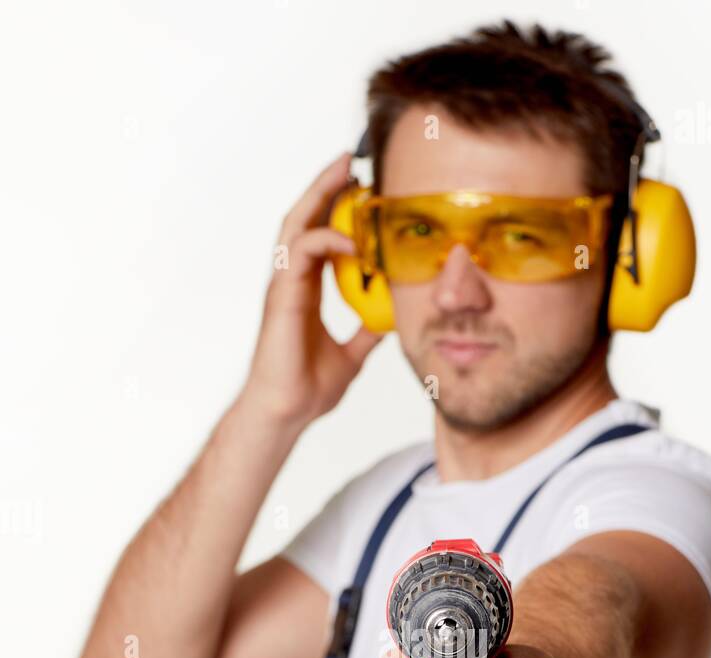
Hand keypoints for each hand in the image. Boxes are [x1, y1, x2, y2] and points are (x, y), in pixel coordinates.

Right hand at [243, 152, 383, 427]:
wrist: (287, 411)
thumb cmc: (309, 386)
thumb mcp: (353, 353)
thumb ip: (368, 331)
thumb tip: (392, 319)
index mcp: (306, 287)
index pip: (320, 232)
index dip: (338, 207)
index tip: (365, 187)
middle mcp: (292, 279)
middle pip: (307, 216)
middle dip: (328, 184)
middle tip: (354, 157)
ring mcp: (284, 284)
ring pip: (298, 223)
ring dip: (321, 194)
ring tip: (346, 170)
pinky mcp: (282, 294)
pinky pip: (303, 252)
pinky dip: (327, 239)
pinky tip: (353, 239)